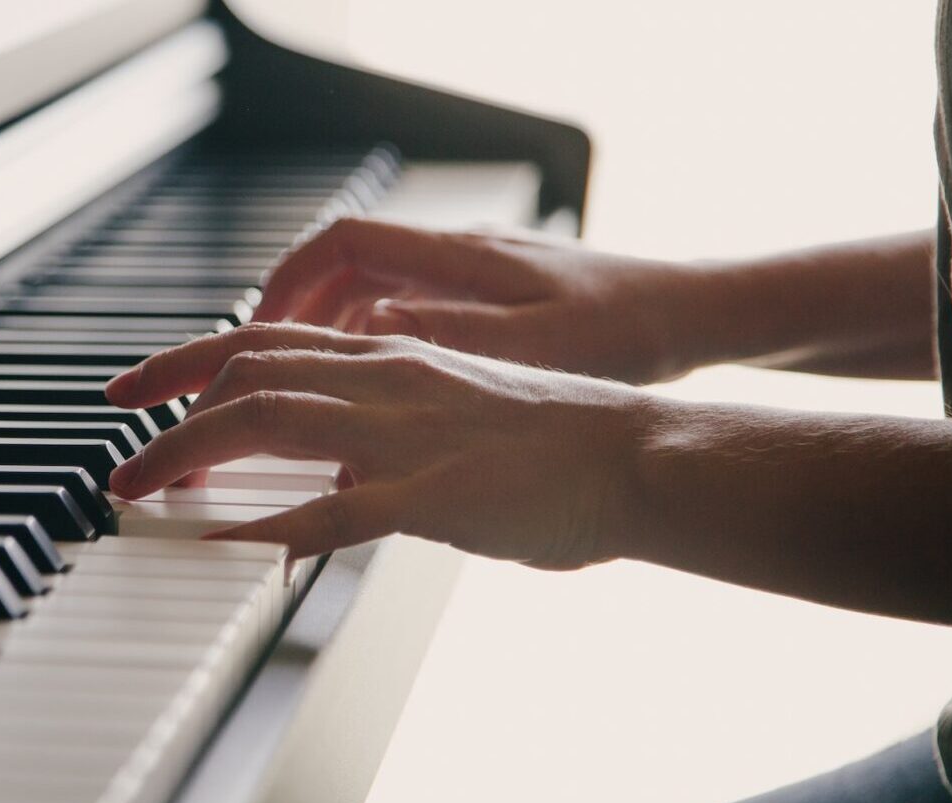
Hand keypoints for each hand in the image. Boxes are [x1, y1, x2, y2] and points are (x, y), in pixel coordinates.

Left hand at [104, 323, 652, 566]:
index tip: (135, 390)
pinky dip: (270, 526)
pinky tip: (227, 546)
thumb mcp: (453, 411)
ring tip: (141, 493)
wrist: (636, 454)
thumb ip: (384, 428)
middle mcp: (386, 376)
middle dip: (164, 408)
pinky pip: (334, 506)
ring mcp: (405, 430)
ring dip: (187, 454)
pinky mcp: (434, 491)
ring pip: (267, 418)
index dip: (186, 361)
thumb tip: (331, 465)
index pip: (264, 340)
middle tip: (119, 458)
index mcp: (392, 356)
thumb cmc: (555, 442)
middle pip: (244, 369)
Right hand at [252, 217, 706, 383]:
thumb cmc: (629, 329)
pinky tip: (377, 408)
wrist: (697, 320)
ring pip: (376, 302)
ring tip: (300, 399)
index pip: (342, 244)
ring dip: (330, 343)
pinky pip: (412, 324)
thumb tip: (367, 331)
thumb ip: (446, 338)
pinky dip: (378, 358)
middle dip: (290, 318)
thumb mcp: (534, 344)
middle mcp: (460, 260)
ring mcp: (477, 283)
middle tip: (256, 371)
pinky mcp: (496, 312)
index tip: (254, 326)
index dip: (287, 282)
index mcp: (460, 258)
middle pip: (344, 273)